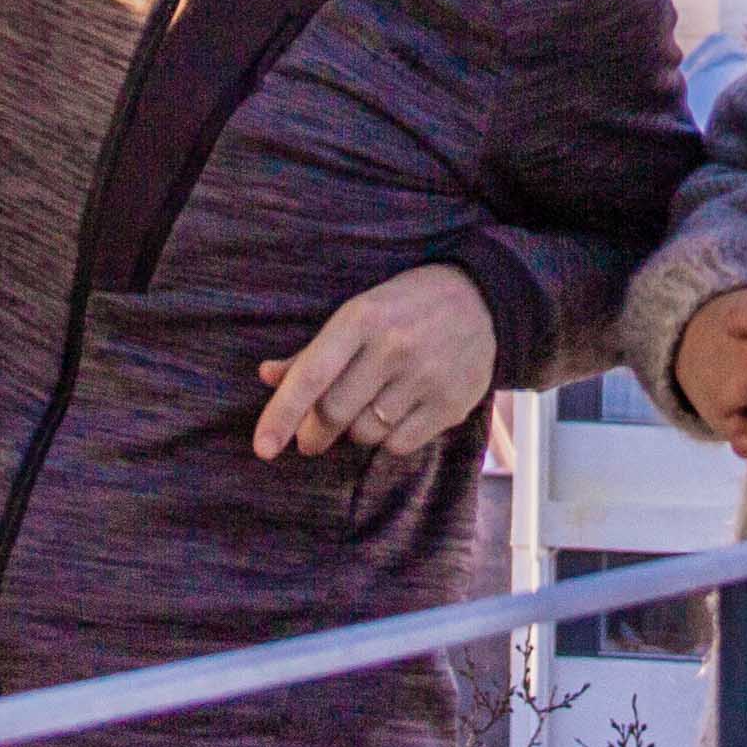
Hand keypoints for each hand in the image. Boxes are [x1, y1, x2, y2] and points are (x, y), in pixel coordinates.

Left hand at [255, 264, 498, 459]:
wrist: (483, 299)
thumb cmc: (406, 306)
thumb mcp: (358, 313)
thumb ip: (312, 351)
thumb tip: (268, 376)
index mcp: (362, 318)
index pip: (311, 375)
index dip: (282, 415)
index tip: (263, 448)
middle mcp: (393, 346)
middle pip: (334, 413)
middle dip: (314, 433)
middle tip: (312, 438)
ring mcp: (425, 376)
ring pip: (364, 433)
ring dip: (355, 432)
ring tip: (367, 409)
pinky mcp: (451, 403)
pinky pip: (399, 445)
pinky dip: (388, 440)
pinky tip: (396, 414)